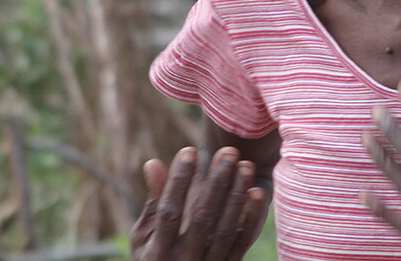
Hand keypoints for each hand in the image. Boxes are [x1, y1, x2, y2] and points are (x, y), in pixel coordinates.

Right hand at [131, 146, 269, 259]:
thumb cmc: (154, 257)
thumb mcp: (144, 236)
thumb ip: (153, 202)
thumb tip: (153, 162)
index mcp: (158, 251)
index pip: (169, 211)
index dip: (179, 181)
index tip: (189, 151)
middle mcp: (184, 260)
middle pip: (202, 218)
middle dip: (216, 183)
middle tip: (228, 152)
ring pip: (226, 229)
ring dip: (237, 195)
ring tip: (246, 165)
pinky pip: (242, 243)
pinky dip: (252, 218)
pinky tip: (256, 192)